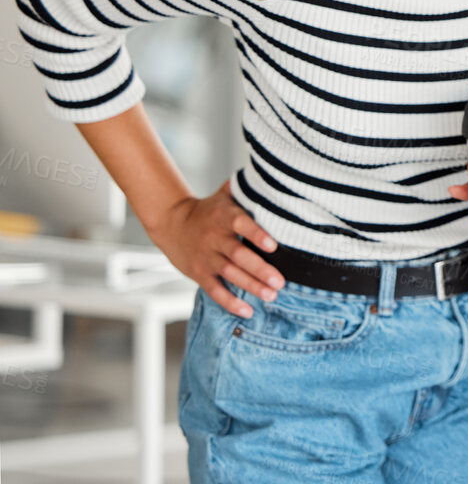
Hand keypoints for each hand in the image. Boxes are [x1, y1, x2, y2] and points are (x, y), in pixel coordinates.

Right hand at [146, 180, 284, 316]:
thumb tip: (270, 172)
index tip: (274, 245)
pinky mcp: (199, 273)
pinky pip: (215, 290)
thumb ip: (245, 188)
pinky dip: (230, 302)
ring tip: (272, 295)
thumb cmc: (208, 209)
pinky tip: (247, 310)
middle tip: (281, 281)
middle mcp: (215, 239)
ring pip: (230, 274)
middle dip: (260, 270)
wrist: (171, 222)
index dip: (257, 235)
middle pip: (238, 256)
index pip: (241, 224)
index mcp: (224, 217)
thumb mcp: (224, 195)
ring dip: (251, 286)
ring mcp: (206, 257)